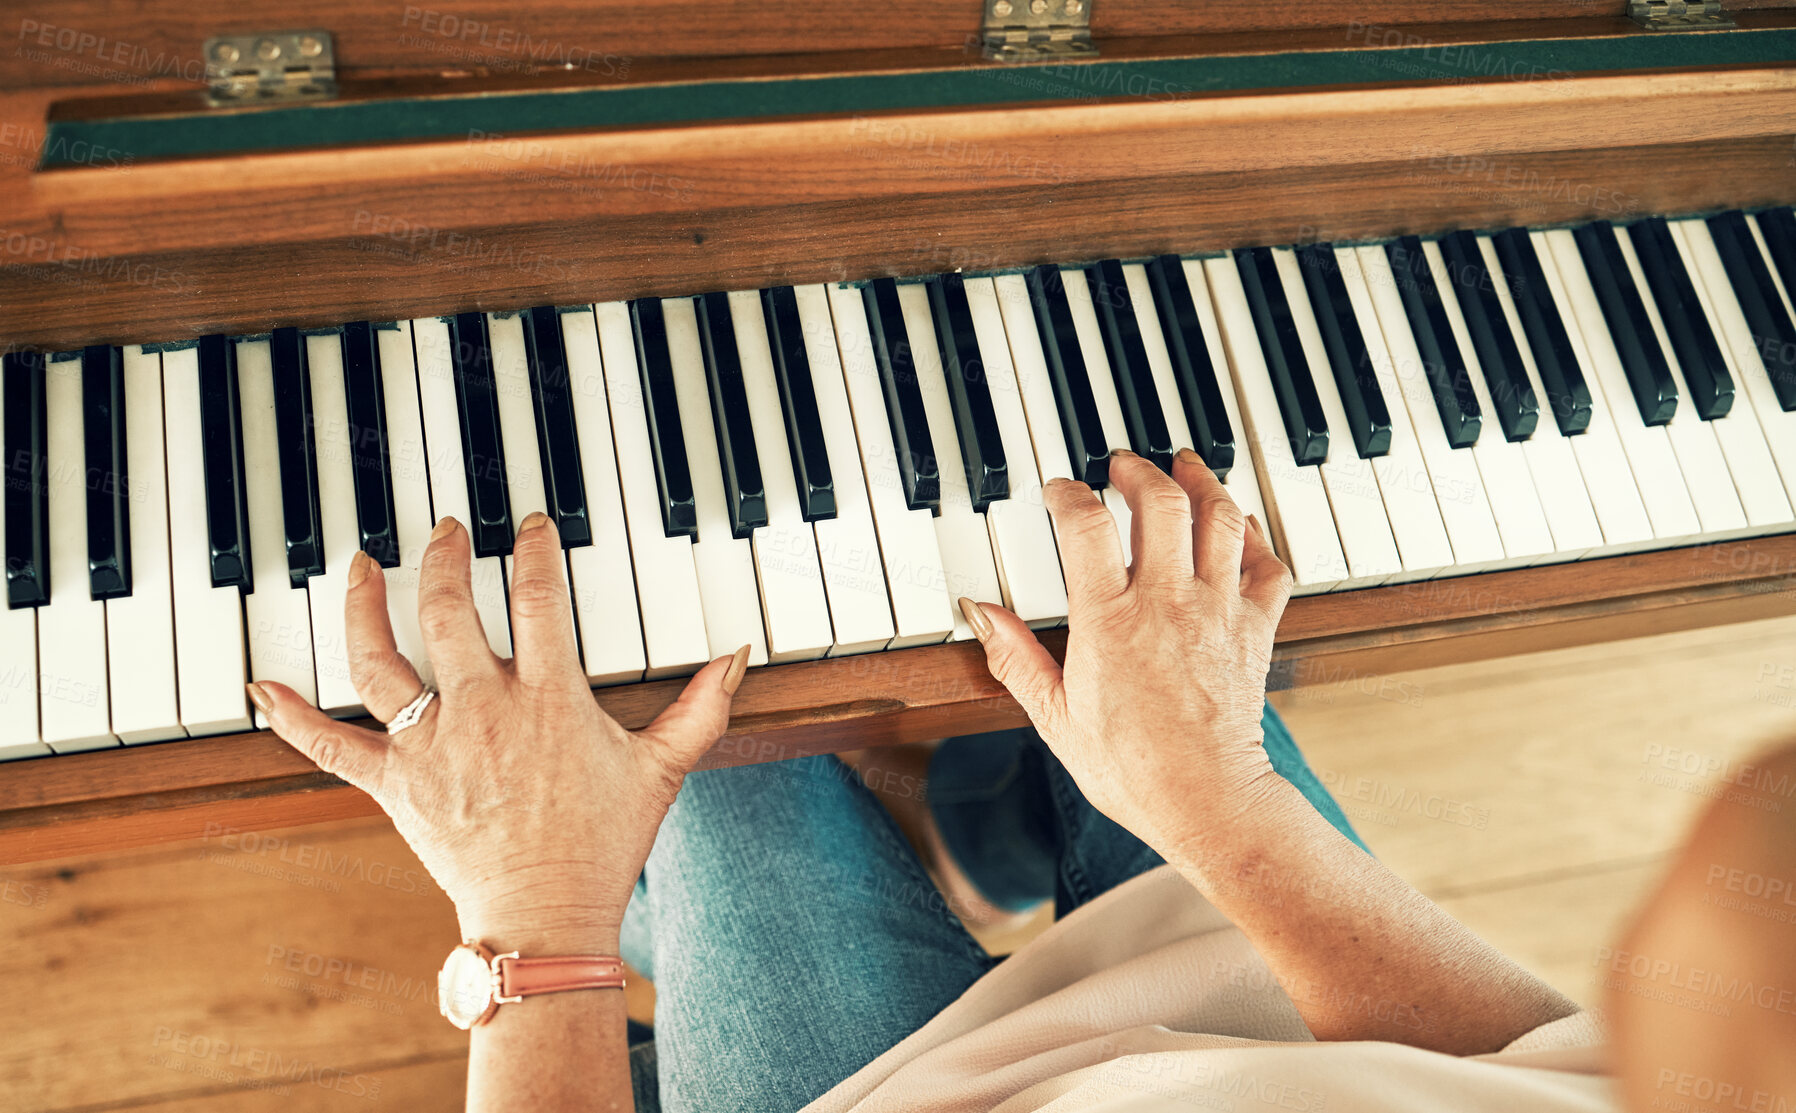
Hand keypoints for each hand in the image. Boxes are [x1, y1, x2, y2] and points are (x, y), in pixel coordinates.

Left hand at [251, 512, 749, 950]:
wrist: (546, 917)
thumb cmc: (604, 845)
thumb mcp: (663, 770)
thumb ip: (701, 708)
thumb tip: (737, 655)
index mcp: (549, 700)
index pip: (538, 600)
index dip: (536, 552)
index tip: (532, 528)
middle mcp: (483, 711)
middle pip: (448, 610)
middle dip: (443, 559)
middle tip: (445, 531)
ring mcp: (432, 746)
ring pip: (381, 659)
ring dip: (363, 605)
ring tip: (361, 565)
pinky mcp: (396, 784)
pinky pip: (331, 746)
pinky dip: (290, 717)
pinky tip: (261, 687)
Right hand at [962, 449, 1291, 854]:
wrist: (1206, 800)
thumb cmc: (1131, 769)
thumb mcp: (1054, 717)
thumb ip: (1016, 658)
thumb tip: (982, 614)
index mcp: (1109, 619)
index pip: (1086, 524)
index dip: (1068, 494)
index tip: (1060, 490)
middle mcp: (1167, 602)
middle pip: (1161, 502)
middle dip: (1139, 471)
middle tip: (1123, 465)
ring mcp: (1217, 612)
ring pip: (1220, 519)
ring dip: (1202, 484)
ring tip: (1185, 468)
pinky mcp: (1255, 630)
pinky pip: (1267, 565)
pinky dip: (1255, 538)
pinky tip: (1240, 529)